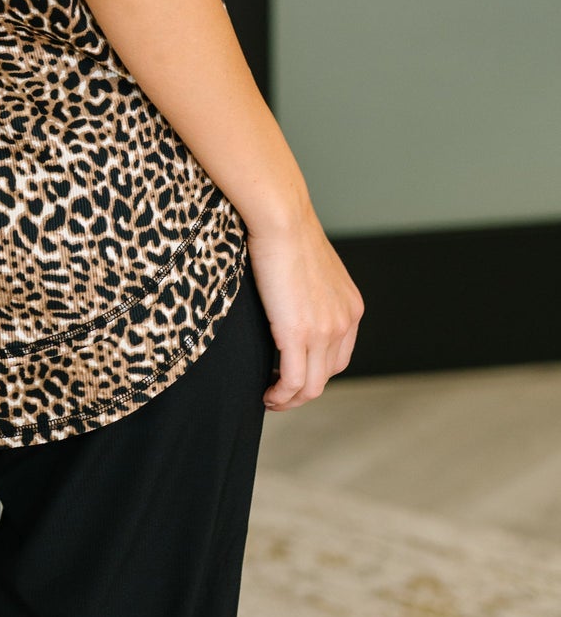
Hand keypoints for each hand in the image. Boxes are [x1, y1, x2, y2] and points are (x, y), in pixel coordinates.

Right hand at [246, 202, 364, 409]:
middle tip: (278, 392)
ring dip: (290, 399)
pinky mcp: (299, 334)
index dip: (315, 371)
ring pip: (311, 386)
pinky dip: (280, 396)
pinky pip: (293, 381)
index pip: (339, 356)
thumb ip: (310, 291)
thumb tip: (289, 301)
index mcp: (350, 307)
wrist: (283, 218)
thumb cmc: (287, 230)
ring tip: (271, 398)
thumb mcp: (311, 266)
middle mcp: (344, 323)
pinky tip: (267, 394)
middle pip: (326, 375)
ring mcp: (325, 331)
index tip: (292, 373)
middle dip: (302, 390)